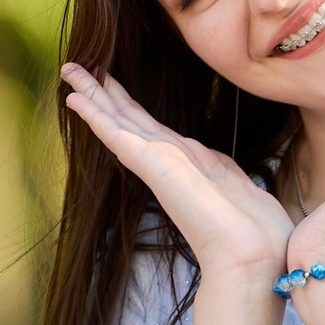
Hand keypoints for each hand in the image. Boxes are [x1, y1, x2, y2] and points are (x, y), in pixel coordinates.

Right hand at [60, 64, 292, 281]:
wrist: (251, 255)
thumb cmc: (254, 233)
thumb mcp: (241, 189)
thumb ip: (227, 176)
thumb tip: (227, 173)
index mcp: (189, 163)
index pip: (151, 128)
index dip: (129, 107)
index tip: (111, 86)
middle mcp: (170, 160)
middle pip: (129, 117)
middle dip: (103, 92)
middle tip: (76, 68)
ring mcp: (159, 162)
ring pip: (119, 119)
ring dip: (94, 93)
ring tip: (70, 70)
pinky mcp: (153, 166)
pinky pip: (118, 133)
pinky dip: (95, 114)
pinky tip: (74, 99)